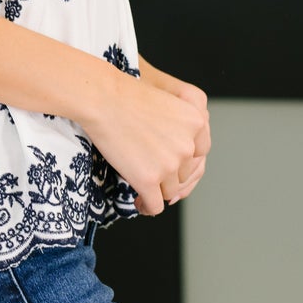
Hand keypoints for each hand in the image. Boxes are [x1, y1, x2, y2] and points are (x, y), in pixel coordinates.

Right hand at [87, 55, 209, 217]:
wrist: (103, 98)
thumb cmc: (126, 95)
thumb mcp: (167, 100)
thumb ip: (180, 124)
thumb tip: (181, 152)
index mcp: (197, 122)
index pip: (199, 153)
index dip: (183, 161)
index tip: (171, 165)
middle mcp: (188, 145)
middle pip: (184, 174)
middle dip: (169, 176)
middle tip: (151, 174)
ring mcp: (170, 164)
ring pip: (170, 191)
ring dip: (157, 191)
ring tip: (143, 189)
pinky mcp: (149, 179)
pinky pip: (155, 205)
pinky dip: (147, 207)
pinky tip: (138, 202)